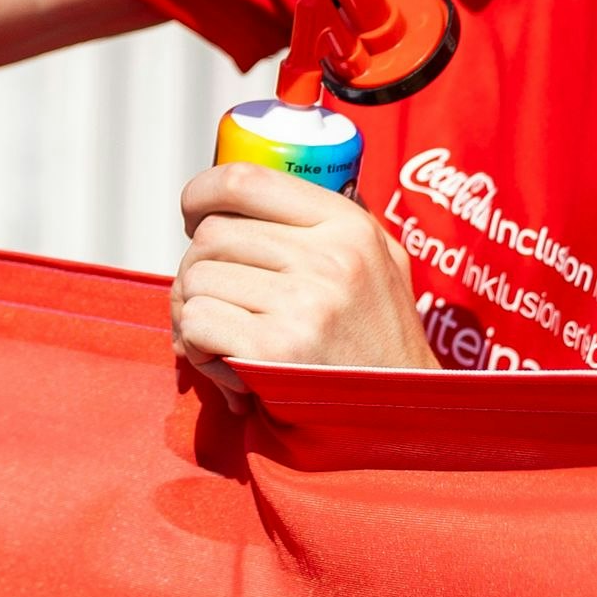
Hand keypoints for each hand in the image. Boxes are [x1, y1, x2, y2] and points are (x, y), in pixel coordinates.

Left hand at [172, 165, 440, 369]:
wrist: (403, 417)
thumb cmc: (382, 342)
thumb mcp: (383, 263)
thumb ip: (334, 223)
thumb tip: (263, 191)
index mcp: (348, 226)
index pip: (246, 180)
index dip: (202, 193)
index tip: (193, 215)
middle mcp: (327, 259)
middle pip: (211, 235)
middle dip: (195, 268)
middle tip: (211, 298)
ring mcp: (301, 304)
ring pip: (195, 280)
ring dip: (193, 311)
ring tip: (224, 337)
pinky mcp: (274, 350)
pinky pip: (196, 324)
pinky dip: (196, 346)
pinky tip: (224, 363)